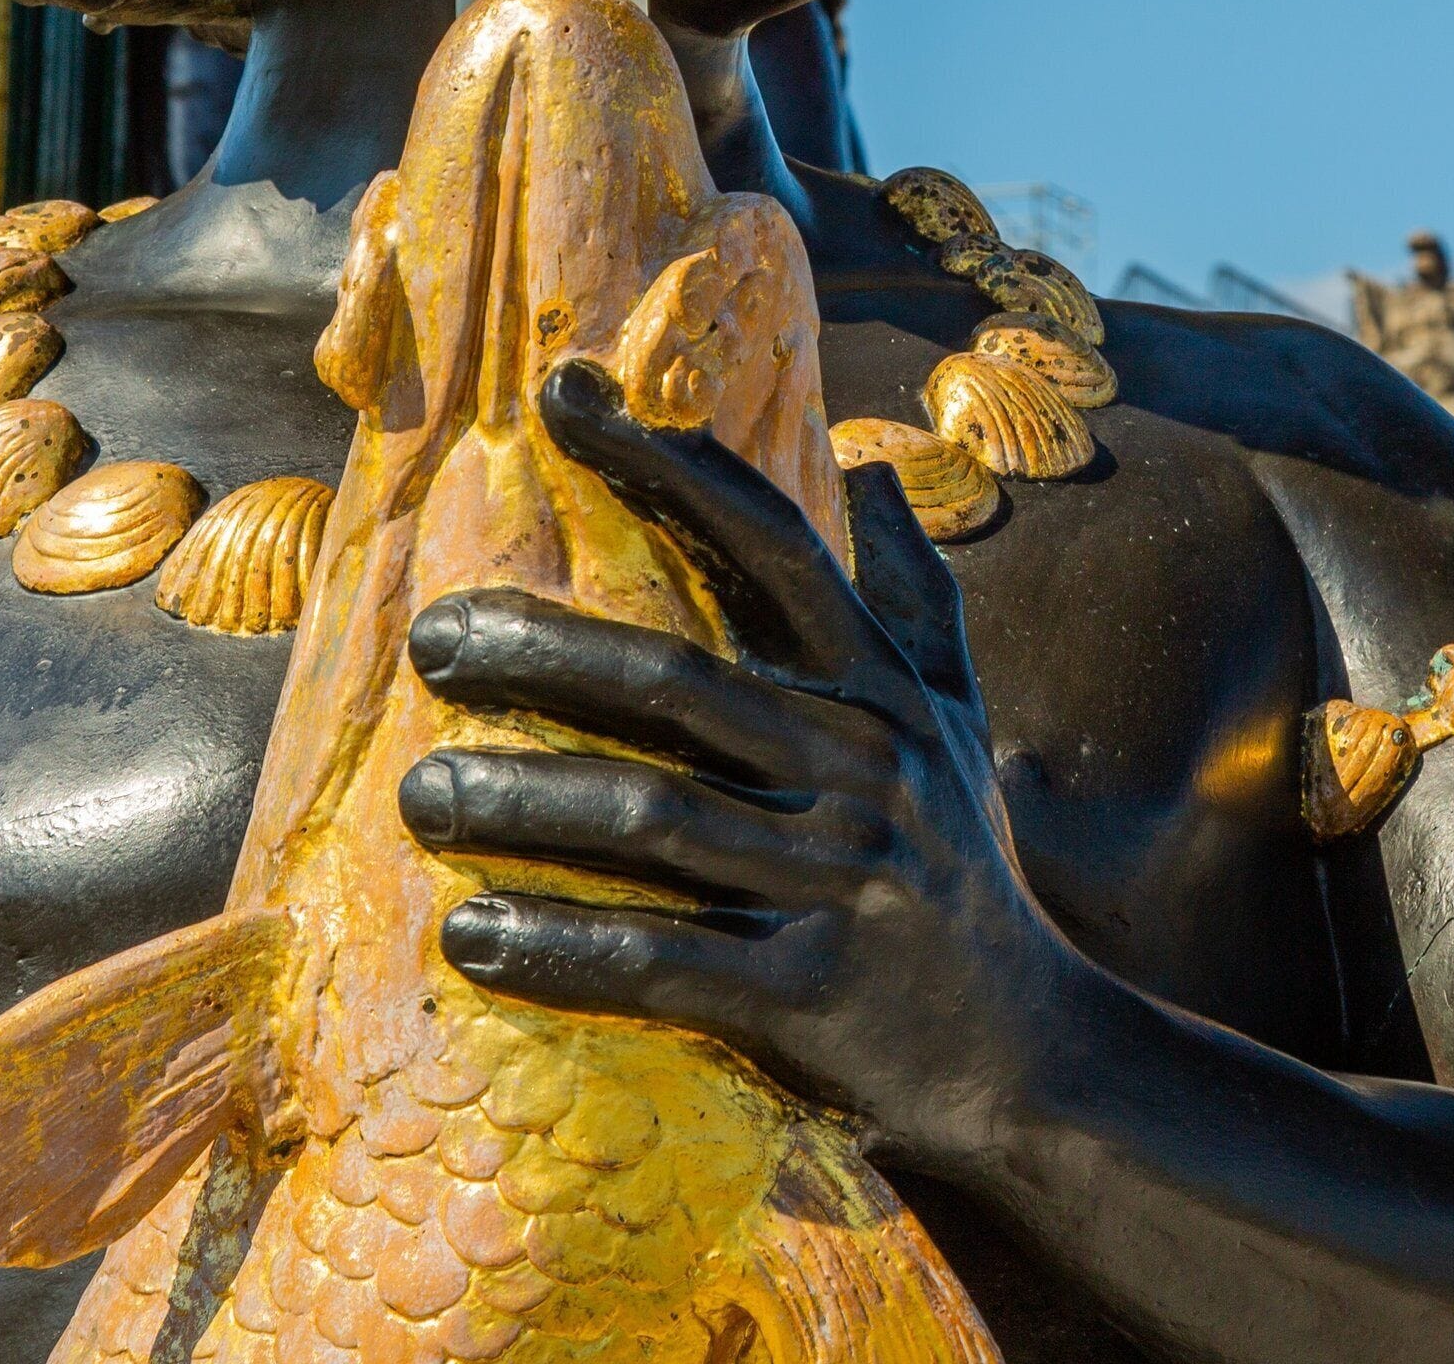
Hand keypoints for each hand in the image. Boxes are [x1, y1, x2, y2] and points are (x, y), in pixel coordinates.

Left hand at [403, 359, 1079, 1168]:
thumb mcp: (957, 727)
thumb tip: (873, 473)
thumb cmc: (963, 877)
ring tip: (420, 799)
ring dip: (522, 806)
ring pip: (652, 820)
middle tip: (433, 642)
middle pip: (677, 684)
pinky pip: (661, 960)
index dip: (669, 464)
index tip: (570, 396)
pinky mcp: (809, 993)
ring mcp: (837, 882)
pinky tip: (472, 938)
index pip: (769, 546)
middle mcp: (861, 769)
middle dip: (543, 652)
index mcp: (881, 692)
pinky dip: (561, 949)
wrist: (1033, 1057)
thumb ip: (914, 600)